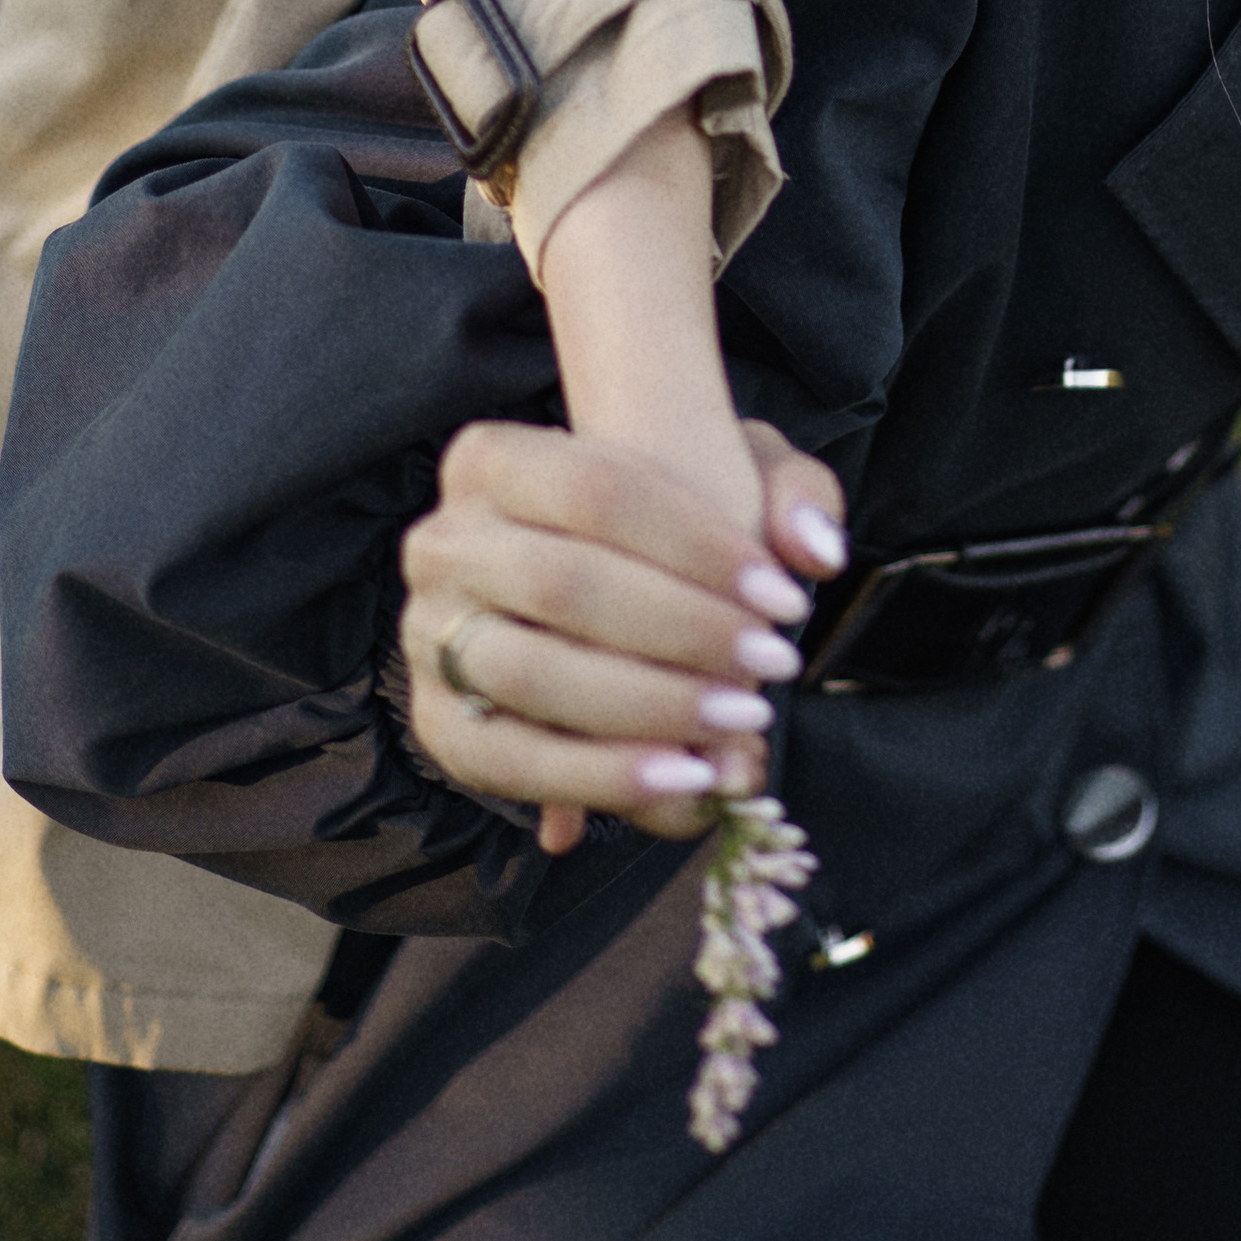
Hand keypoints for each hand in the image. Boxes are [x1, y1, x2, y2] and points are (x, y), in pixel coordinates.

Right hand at [401, 417, 845, 857]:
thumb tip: (813, 551)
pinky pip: (512, 761)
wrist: (574, 595)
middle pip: (565, 584)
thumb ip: (791, 495)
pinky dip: (601, 779)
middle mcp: (442, 544)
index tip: (784, 599)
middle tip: (771, 666)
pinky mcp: (437, 724)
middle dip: (681, 632)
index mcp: (491, 460)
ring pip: (534, 675)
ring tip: (739, 727)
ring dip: (646, 707)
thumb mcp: (729, 475)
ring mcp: (427, 636)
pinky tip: (682, 780)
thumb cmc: (660, 531)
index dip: (699, 547)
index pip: (600, 488)